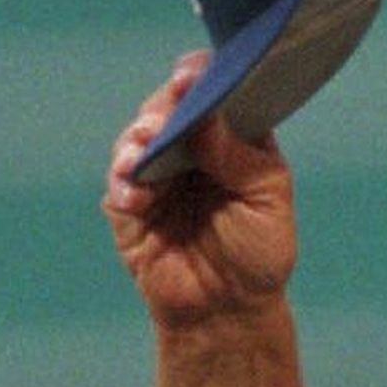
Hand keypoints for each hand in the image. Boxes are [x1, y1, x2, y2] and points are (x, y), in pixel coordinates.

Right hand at [101, 52, 298, 327]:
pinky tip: (137, 194)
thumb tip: (205, 116)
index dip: (200, 78)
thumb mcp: (266, 200)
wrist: (229, 312)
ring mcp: (157, 177)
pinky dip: (126, 186)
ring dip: (138, 141)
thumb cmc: (258, 254)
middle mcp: (189, 150)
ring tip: (145, 146)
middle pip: (167, 109)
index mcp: (228, 139)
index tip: (191, 74)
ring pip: (136, 142)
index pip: (210, 94)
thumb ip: (239, 156)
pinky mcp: (130, 210)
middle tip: (165, 116)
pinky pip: (120, 187)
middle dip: (163, 107)